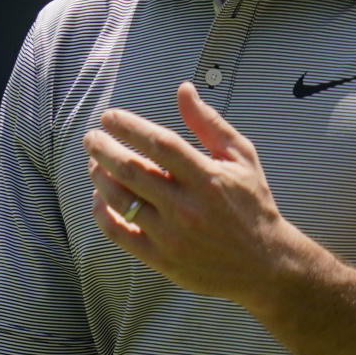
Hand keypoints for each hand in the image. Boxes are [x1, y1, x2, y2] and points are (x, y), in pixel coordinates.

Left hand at [83, 80, 297, 309]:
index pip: (159, 144)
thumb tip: (183, 89)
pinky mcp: (161, 259)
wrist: (264, 265)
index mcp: (208, 178)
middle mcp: (187, 207)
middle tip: (91, 137)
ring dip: (99, 177)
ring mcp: (172, 235)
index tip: (109, 117)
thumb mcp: (241, 158)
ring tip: (94, 162)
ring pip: (120, 200)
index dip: (129, 126)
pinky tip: (100, 197)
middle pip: (131, 170)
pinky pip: (119, 233)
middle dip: (102, 148)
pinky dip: (102, 213)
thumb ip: (209, 123)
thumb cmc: (252, 204)